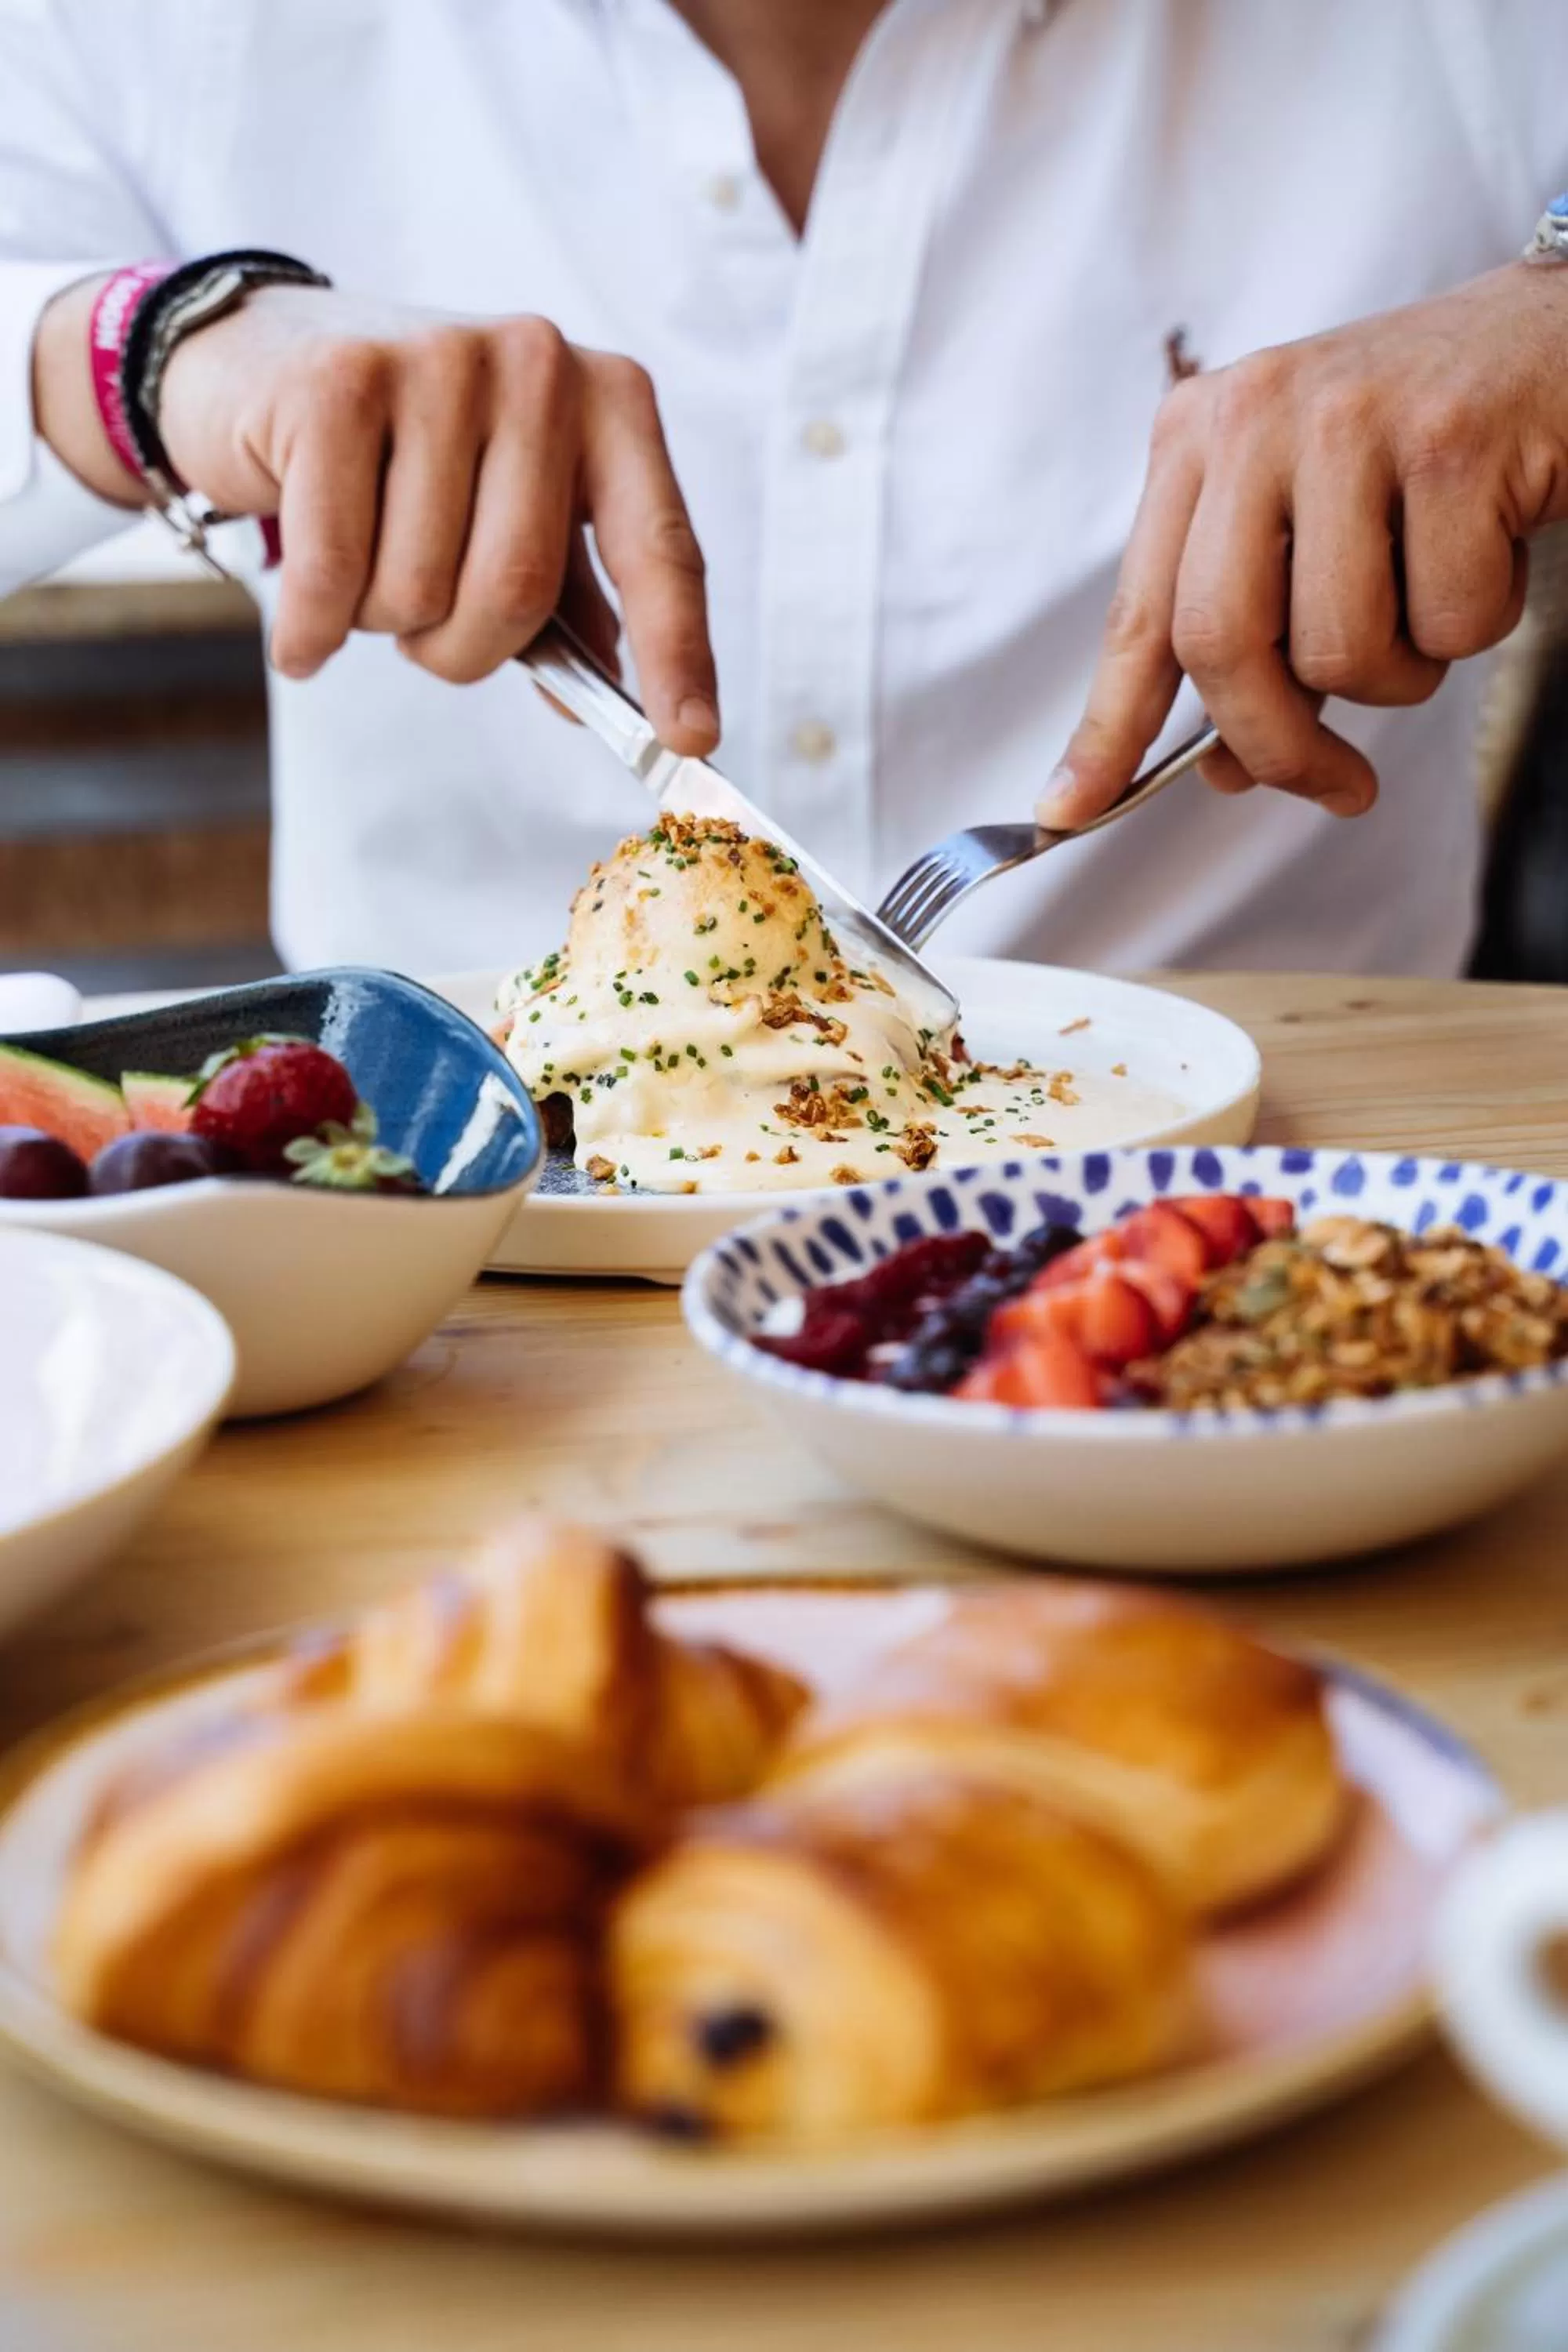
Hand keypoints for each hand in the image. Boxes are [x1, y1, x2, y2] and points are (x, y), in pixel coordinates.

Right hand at [155, 286, 716, 746]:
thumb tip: (603, 700)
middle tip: (424, 629)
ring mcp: (438, 362)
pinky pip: (334, 570)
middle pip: (519, 589)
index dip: (677, 654)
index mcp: (608, 403)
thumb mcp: (508, 512)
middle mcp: (538, 366)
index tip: (692, 740)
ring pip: (423, 587)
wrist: (255, 365)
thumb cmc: (405, 460)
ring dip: (381, 622)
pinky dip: (312, 629)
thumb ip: (567, 601)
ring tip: (357, 563)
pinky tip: (303, 633)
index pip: (661, 550)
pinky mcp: (335, 384)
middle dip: (463, 649)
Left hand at [1043, 264, 1567, 825]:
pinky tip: (1496, 545)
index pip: (1138, 613)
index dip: (1108, 726)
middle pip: (1219, 643)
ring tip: (1436, 599)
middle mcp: (1255, 414)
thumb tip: (1219, 768)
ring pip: (1340, 647)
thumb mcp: (1313, 530)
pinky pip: (1448, 618)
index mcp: (1199, 436)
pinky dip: (1483, 619)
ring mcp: (1350, 418)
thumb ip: (1260, 640)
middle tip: (1338, 785)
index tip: (1071, 809)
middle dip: (1277, 742)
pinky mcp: (1452, 438)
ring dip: (1403, 673)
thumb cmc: (1430, 452)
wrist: (1560, 340)